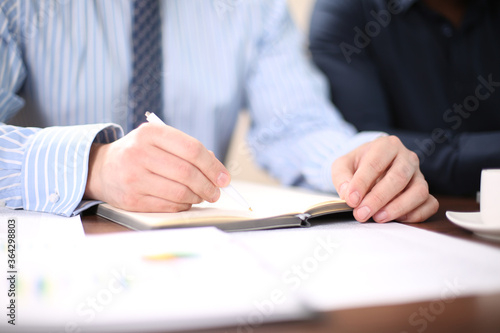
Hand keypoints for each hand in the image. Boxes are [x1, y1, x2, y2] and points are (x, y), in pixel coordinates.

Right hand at [84, 123, 230, 211]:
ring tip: (202, 196)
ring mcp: (133, 177)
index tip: (224, 178)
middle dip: (208, 186)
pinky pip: (168, 206)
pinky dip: (184, 206)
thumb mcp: (159, 141)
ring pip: (180, 192)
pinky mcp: (131, 200)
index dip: (213, 166)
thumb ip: (187, 150)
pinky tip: (186, 201)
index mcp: (150, 133)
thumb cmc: (139, 153)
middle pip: (187, 173)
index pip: (192, 149)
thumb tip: (217, 170)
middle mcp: (139, 153)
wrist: (102, 169)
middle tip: (216, 191)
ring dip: (197, 197)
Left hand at [331, 136, 438, 222]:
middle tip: (361, 213)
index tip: (351, 200)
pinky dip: (416, 214)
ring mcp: (419, 174)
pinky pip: (429, 203)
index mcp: (386, 145)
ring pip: (418, 191)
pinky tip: (398, 219)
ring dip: (398, 208)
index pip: (376, 163)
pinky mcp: (425, 191)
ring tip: (378, 218)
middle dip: (378, 199)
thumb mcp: (343, 165)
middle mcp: (406, 157)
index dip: (362, 183)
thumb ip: (342, 177)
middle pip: (398, 178)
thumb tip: (348, 194)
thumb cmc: (359, 164)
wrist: (372, 165)